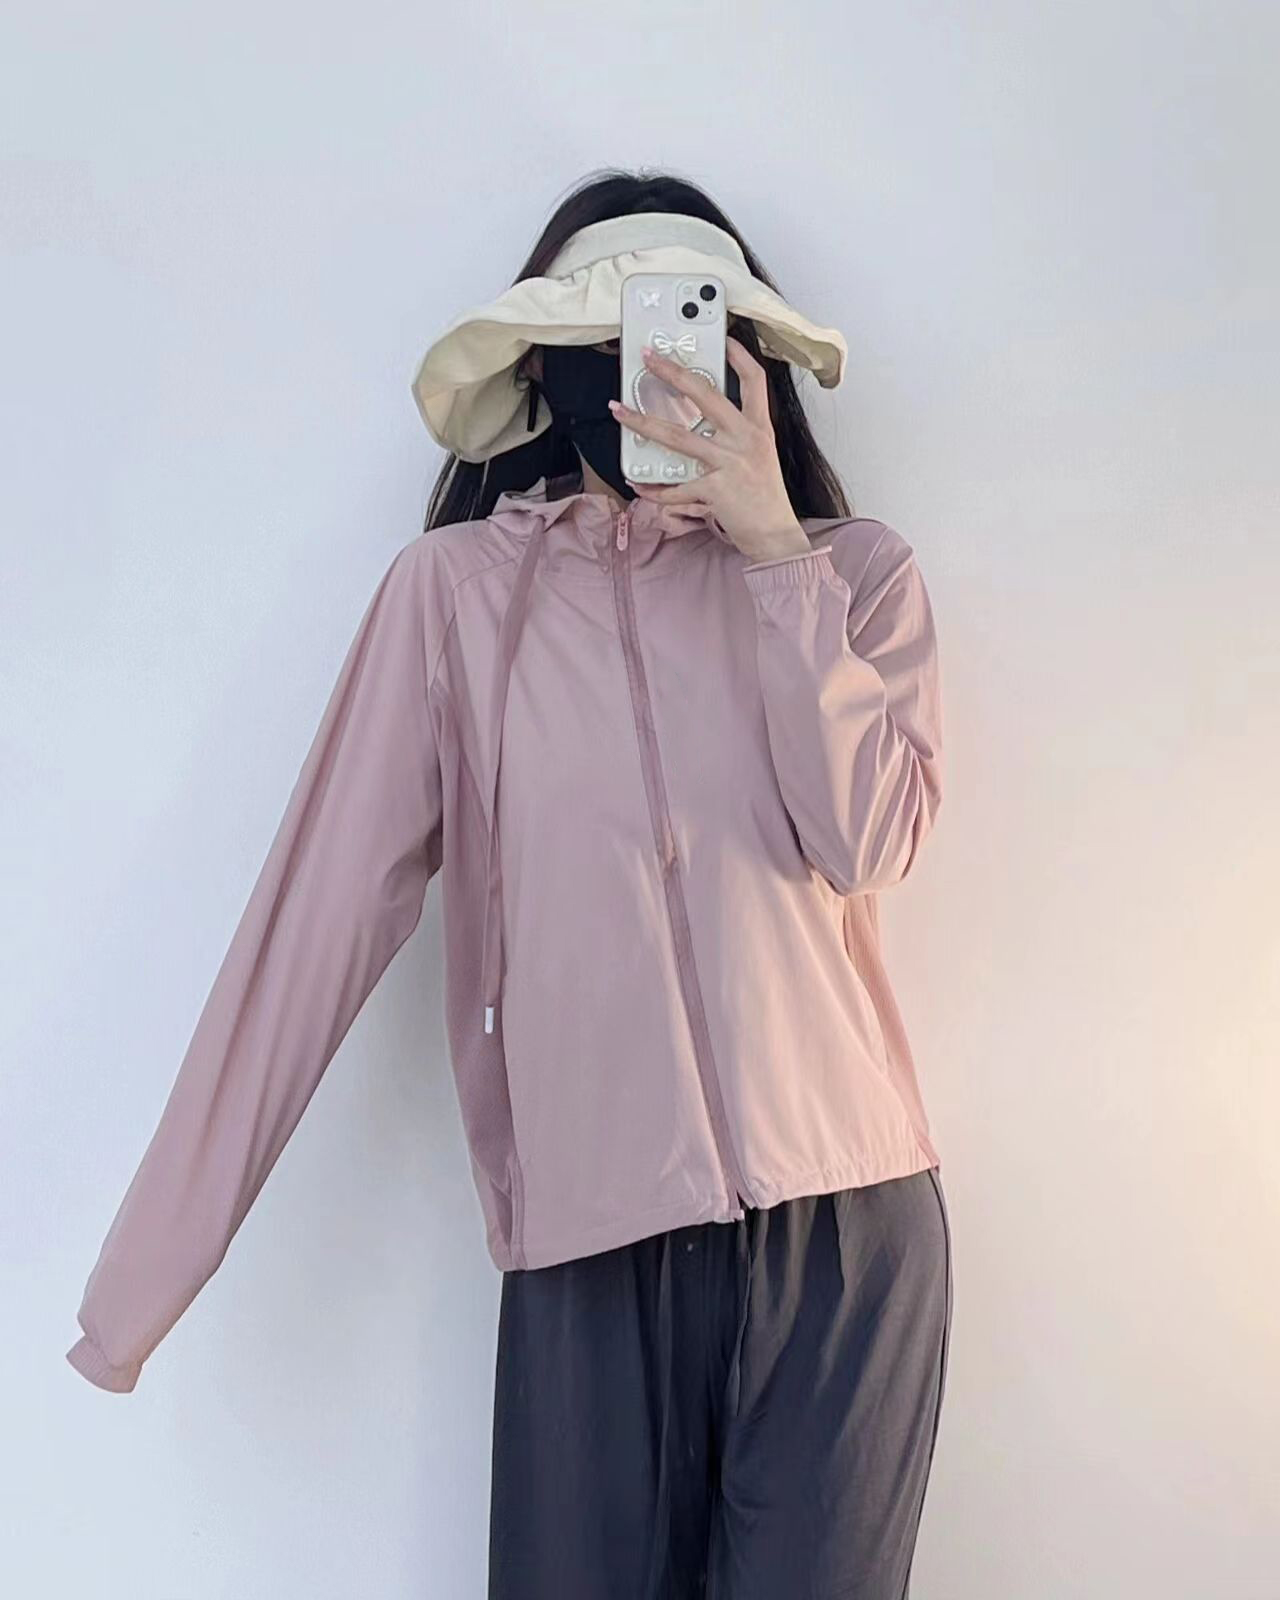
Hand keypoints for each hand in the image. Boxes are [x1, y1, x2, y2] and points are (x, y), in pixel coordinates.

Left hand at [607, 336, 812, 562]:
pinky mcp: (714, 489)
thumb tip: (699, 425)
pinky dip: (653, 489)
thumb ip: (735, 437)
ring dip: (643, 422)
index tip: (724, 339)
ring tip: (619, 411)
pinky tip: (638, 485)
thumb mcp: (759, 457)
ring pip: (677, 436)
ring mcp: (729, 463)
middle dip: (673, 373)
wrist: (775, 534)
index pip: (755, 381)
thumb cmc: (764, 497)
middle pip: (706, 395)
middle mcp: (745, 440)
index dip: (740, 357)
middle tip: (650, 358)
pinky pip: (675, 487)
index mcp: (759, 429)